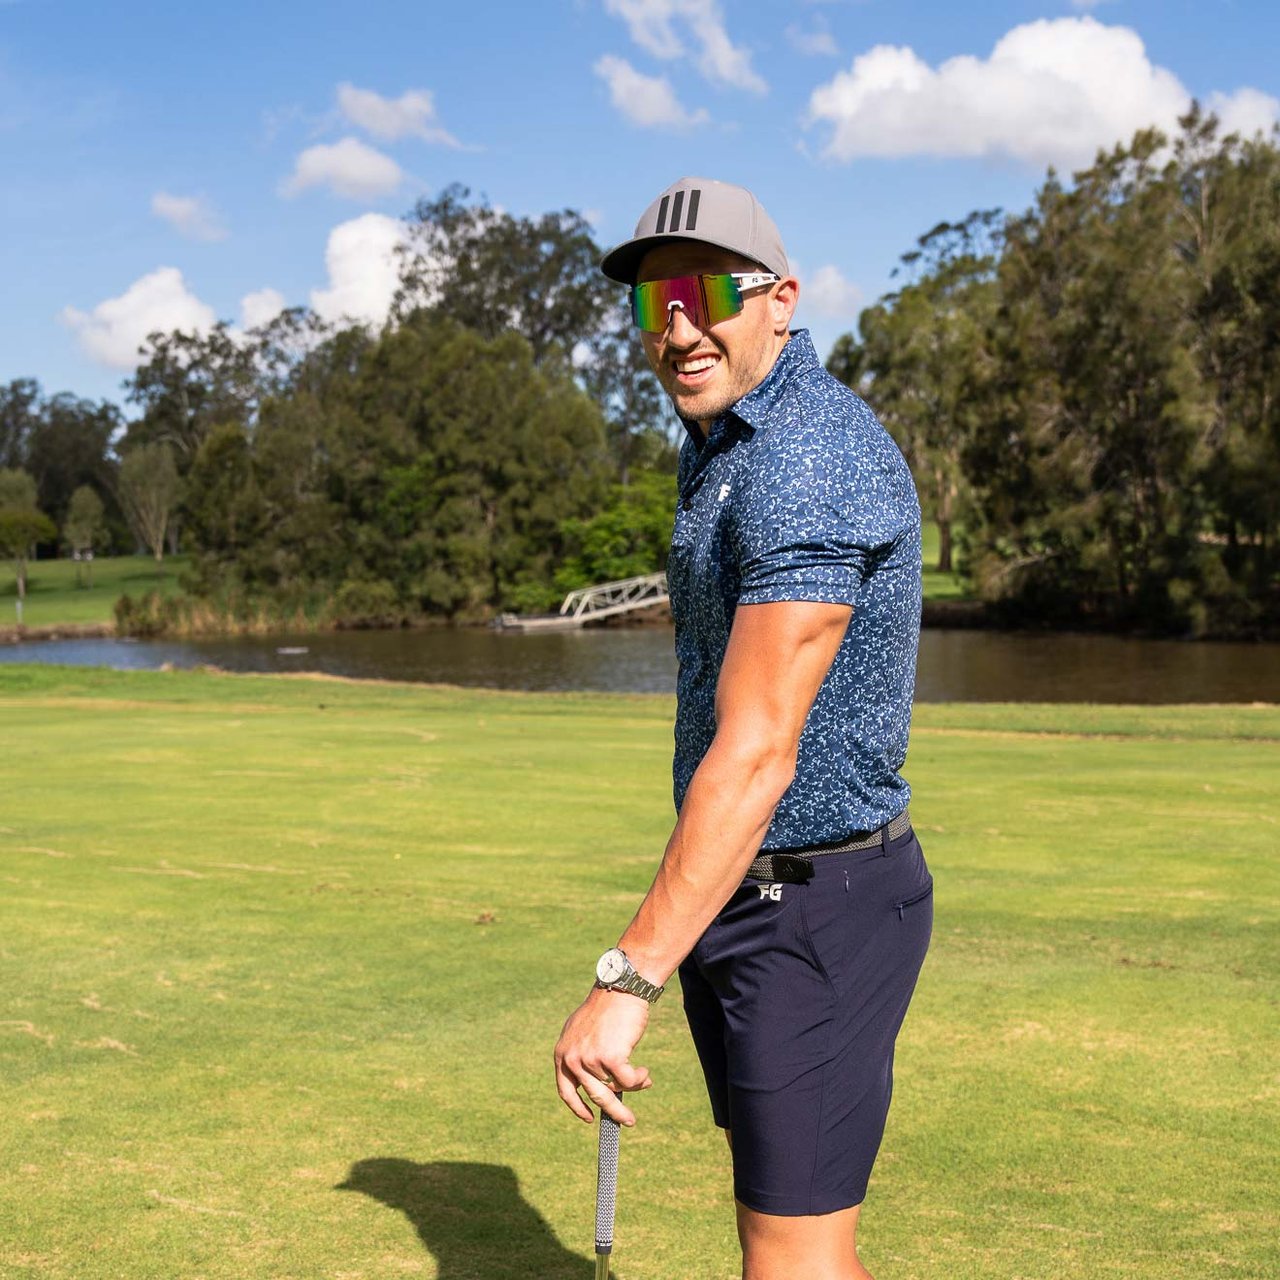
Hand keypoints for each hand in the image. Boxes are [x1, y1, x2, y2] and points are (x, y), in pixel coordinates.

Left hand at [554, 986, 651, 1125]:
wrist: (620, 989)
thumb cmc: (606, 1008)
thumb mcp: (583, 1031)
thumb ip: (582, 1055)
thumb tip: (598, 1084)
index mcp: (563, 1054)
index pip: (566, 1091)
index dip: (578, 1107)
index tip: (589, 1118)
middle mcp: (572, 1059)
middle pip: (594, 1096)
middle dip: (614, 1112)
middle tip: (629, 1121)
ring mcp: (590, 1060)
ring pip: (616, 1086)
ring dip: (633, 1084)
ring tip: (644, 1079)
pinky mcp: (610, 1058)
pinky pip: (628, 1080)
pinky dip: (639, 1079)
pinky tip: (645, 1073)